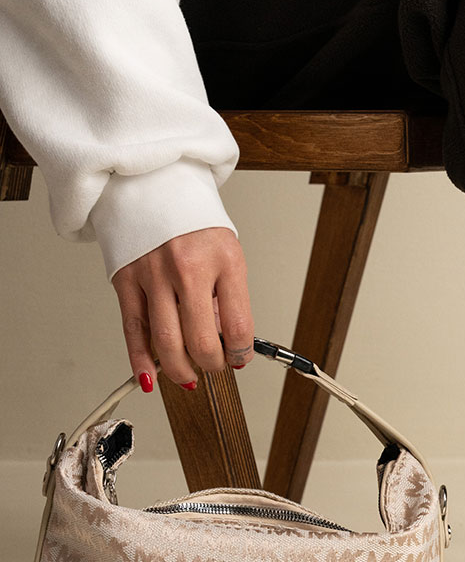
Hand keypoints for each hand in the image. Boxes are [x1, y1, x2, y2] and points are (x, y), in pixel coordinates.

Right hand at [111, 227, 253, 391]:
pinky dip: (140, 360)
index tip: (239, 358)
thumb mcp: (228, 253)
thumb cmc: (195, 222)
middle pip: (201, 340)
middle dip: (211, 364)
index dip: (240, 353)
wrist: (154, 185)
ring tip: (188, 375)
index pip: (238, 325)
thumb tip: (225, 342)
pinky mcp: (126, 279)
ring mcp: (154, 274)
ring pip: (165, 341)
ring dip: (179, 369)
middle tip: (214, 366)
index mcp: (224, 260)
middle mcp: (188, 267)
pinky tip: (149, 376)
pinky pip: (133, 330)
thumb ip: (228, 297)